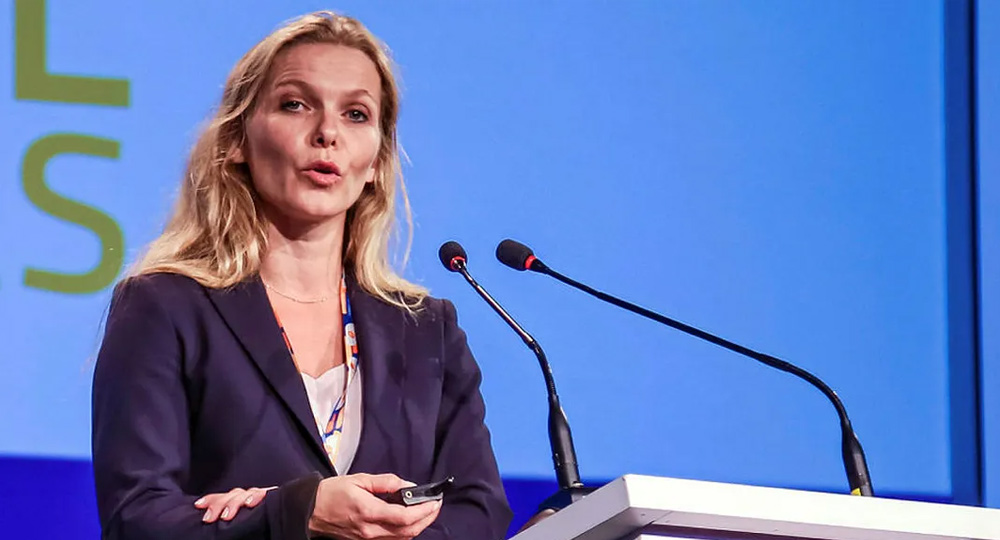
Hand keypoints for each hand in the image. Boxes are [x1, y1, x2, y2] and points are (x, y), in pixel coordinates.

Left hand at [194, 486, 275, 522]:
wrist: (283, 513)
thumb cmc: (260, 522)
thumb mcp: (240, 519)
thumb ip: (232, 517)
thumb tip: (210, 519)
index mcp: (240, 500)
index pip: (224, 496)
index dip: (211, 499)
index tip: (198, 505)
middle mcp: (249, 496)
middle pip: (232, 494)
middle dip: (218, 504)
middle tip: (209, 519)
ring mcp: (260, 495)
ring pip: (245, 493)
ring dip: (234, 504)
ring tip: (226, 517)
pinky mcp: (273, 496)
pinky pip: (265, 493)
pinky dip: (257, 497)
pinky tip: (250, 504)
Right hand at [308, 473, 442, 539]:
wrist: (311, 510)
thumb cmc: (333, 492)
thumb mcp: (359, 479)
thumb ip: (386, 482)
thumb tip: (408, 485)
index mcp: (369, 511)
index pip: (404, 517)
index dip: (424, 511)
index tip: (435, 501)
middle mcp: (371, 530)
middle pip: (408, 531)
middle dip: (427, 519)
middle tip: (436, 506)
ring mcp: (369, 538)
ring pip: (402, 539)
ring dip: (419, 527)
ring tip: (427, 512)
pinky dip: (406, 532)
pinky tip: (411, 521)